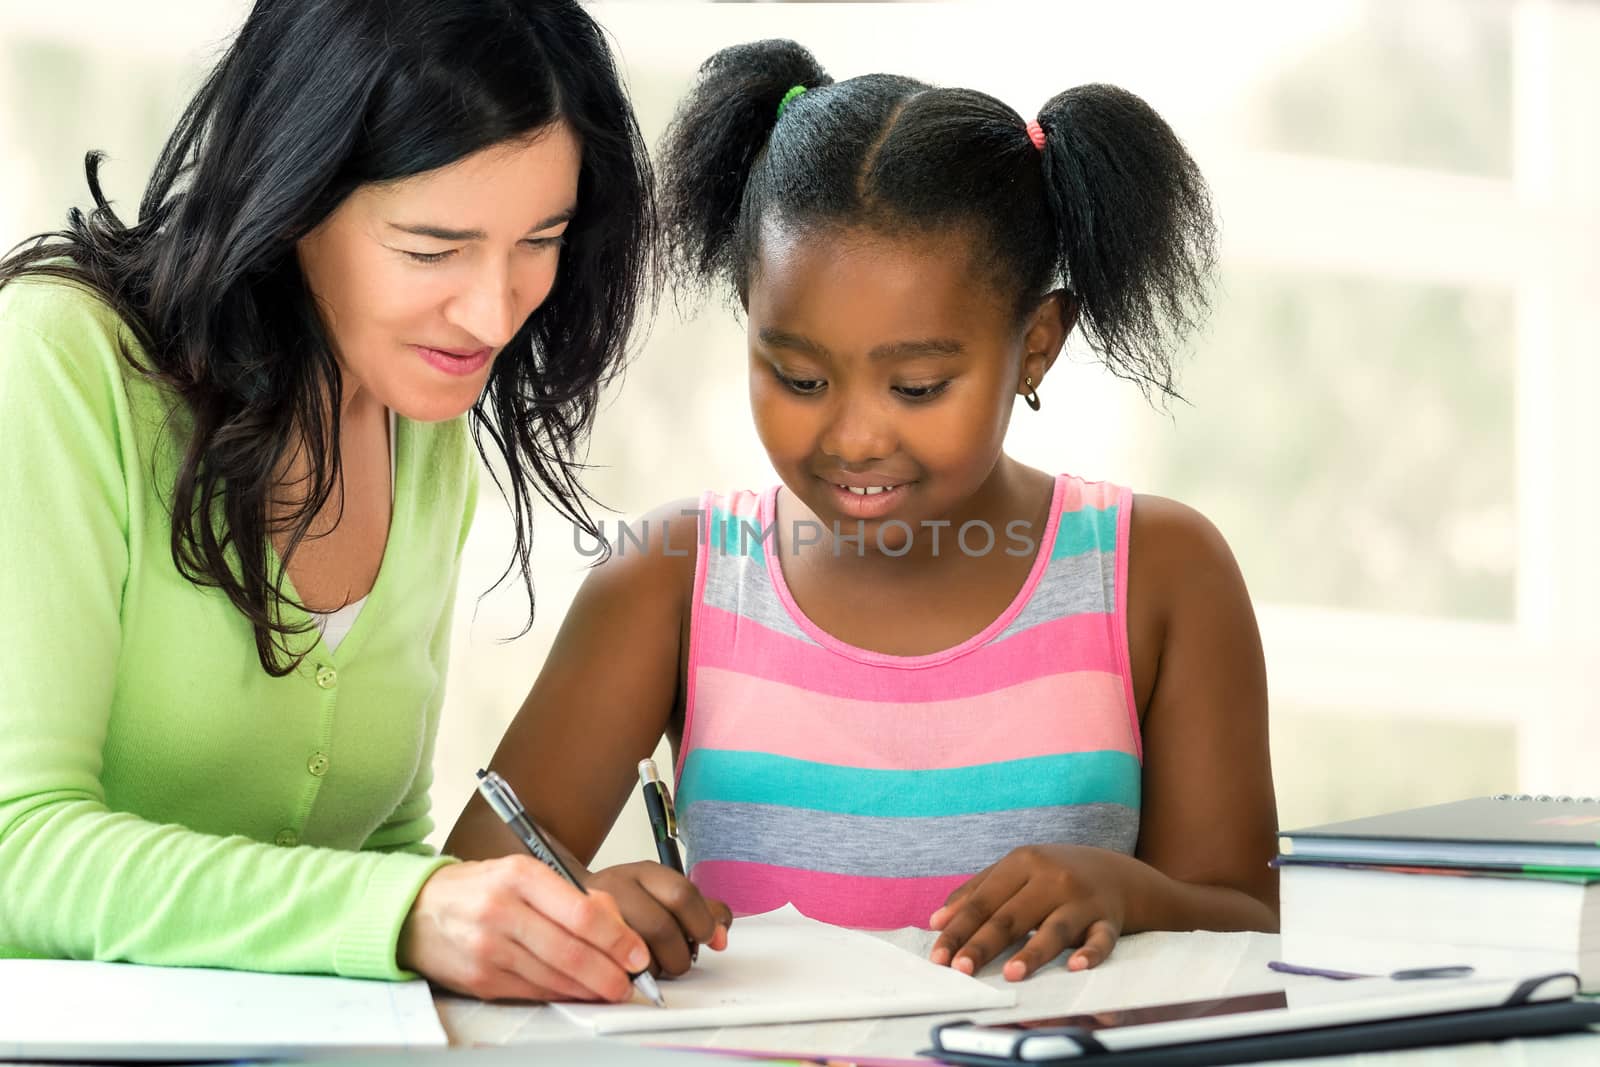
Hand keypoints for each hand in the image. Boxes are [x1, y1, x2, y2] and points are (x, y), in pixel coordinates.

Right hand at [399, 856, 650, 1001]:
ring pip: (554, 977)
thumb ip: (569, 896)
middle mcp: (502, 910)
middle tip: (629, 982)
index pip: (582, 914)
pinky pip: (532, 992)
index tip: (637, 954)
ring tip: (610, 989)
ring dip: (589, 989)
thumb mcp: (523, 874)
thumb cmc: (479, 889)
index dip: (617, 939)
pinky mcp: (479, 978)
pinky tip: (577, 992)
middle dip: (609, 973)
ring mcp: (488, 947)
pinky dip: (560, 994)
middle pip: (571, 952)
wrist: (417, 910)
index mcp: (520, 875)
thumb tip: (616, 927)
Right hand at [585, 861, 731, 977]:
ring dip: (656, 969)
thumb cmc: (629, 902)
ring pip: (636, 952)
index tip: (705, 937)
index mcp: (645, 873)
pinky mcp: (581, 940)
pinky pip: (614, 969)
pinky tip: (635, 971)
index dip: (701, 923)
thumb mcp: (665, 894)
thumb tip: (721, 937)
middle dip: (679, 954)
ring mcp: (594, 912)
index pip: (682, 894)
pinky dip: (632, 978)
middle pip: (660, 927)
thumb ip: (702, 911)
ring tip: (657, 965)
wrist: (574, 901)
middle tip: (681, 960)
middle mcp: (618, 886)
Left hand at [929, 844, 1143, 980]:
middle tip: (962, 969)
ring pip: (1054, 929)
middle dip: (984, 944)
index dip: (959, 929)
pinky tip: (1075, 966)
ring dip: (1032, 952)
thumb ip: (976, 892)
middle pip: (1011, 916)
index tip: (939, 956)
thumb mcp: (1015, 872)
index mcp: (1022, 862)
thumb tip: (938, 921)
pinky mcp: (1108, 919)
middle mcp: (1051, 877)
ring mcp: (1082, 899)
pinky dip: (1090, 953)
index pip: (983, 901)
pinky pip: (1101, 939)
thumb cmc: (1053, 876)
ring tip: (1012, 974)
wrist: (1115, 872)